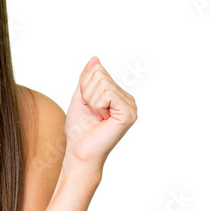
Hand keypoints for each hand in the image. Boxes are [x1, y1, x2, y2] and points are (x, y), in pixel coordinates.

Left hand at [64, 57, 136, 173]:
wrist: (79, 151)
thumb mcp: (80, 97)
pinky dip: (97, 105)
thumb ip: (87, 78)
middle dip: (87, 93)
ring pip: (102, 83)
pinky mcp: (128, 113)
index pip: (98, 71)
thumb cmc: (79, 129)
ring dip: (91, 101)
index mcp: (118, 95)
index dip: (84, 87)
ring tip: (97, 117)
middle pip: (100, 75)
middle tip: (92, 113)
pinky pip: (108, 93)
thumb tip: (95, 59)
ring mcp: (130, 106)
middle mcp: (128, 99)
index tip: (88, 106)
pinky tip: (102, 119)